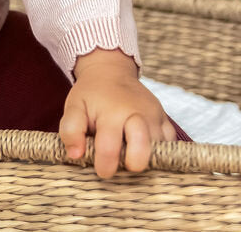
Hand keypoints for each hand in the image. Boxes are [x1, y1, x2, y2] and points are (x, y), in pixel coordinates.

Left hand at [59, 48, 176, 178]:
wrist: (110, 71)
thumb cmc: (90, 95)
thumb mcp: (73, 107)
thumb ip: (70, 131)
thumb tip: (76, 155)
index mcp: (111, 113)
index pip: (110, 149)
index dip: (105, 166)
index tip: (101, 170)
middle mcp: (137, 114)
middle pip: (143, 150)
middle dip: (132, 165)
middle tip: (121, 163)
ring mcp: (154, 116)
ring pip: (160, 150)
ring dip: (146, 158)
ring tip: (129, 151)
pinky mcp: (165, 119)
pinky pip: (170, 145)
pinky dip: (159, 151)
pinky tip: (143, 146)